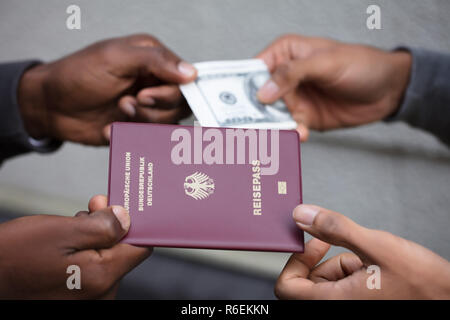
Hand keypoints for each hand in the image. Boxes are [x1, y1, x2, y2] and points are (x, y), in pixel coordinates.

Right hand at [0, 195, 150, 298]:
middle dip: (110, 226)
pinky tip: (70, 240)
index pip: (140, 247)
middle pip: (123, 251)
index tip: (120, 206)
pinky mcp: (78, 295)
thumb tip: (127, 218)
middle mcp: (101, 293)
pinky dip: (86, 249)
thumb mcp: (63, 231)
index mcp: (102, 277)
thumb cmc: (15, 255)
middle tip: (93, 207)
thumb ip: (103, 226)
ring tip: (75, 225)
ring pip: (108, 257)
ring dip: (96, 236)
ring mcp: (89, 297)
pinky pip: (94, 267)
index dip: (133, 223)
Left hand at [17, 34, 196, 144]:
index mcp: (154, 61)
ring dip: (141, 123)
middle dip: (153, 110)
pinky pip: (149, 140)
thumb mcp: (115, 58)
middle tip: (126, 103)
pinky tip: (110, 128)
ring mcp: (148, 108)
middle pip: (179, 106)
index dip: (171, 94)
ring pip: (167, 125)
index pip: (185, 80)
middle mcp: (156, 84)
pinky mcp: (138, 128)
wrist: (51, 106)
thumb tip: (191, 73)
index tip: (145, 97)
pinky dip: (129, 137)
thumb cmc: (77, 75)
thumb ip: (155, 61)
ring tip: (118, 112)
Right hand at [256, 34, 411, 140]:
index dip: (241, 86)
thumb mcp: (326, 63)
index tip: (231, 103)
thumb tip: (263, 92)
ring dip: (272, 127)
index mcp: (285, 53)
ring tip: (272, 135)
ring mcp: (294, 99)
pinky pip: (290, 128)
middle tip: (246, 127)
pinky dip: (291, 134)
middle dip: (253, 112)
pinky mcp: (304, 118)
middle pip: (258, 97)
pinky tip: (300, 135)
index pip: (254, 69)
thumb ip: (293, 74)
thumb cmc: (360, 64)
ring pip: (272, 116)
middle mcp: (285, 77)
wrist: (389, 90)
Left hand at [275, 204, 449, 298]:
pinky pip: (342, 287)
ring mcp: (349, 305)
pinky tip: (373, 267)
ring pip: (326, 283)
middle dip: (323, 260)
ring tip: (368, 260)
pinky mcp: (360, 303)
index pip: (286, 287)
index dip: (293, 262)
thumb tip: (303, 215)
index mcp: (334, 302)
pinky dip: (352, 271)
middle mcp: (338, 307)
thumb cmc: (423, 285)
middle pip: (306, 283)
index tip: (310, 244)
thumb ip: (335, 229)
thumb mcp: (377, 247)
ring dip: (341, 264)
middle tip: (343, 245)